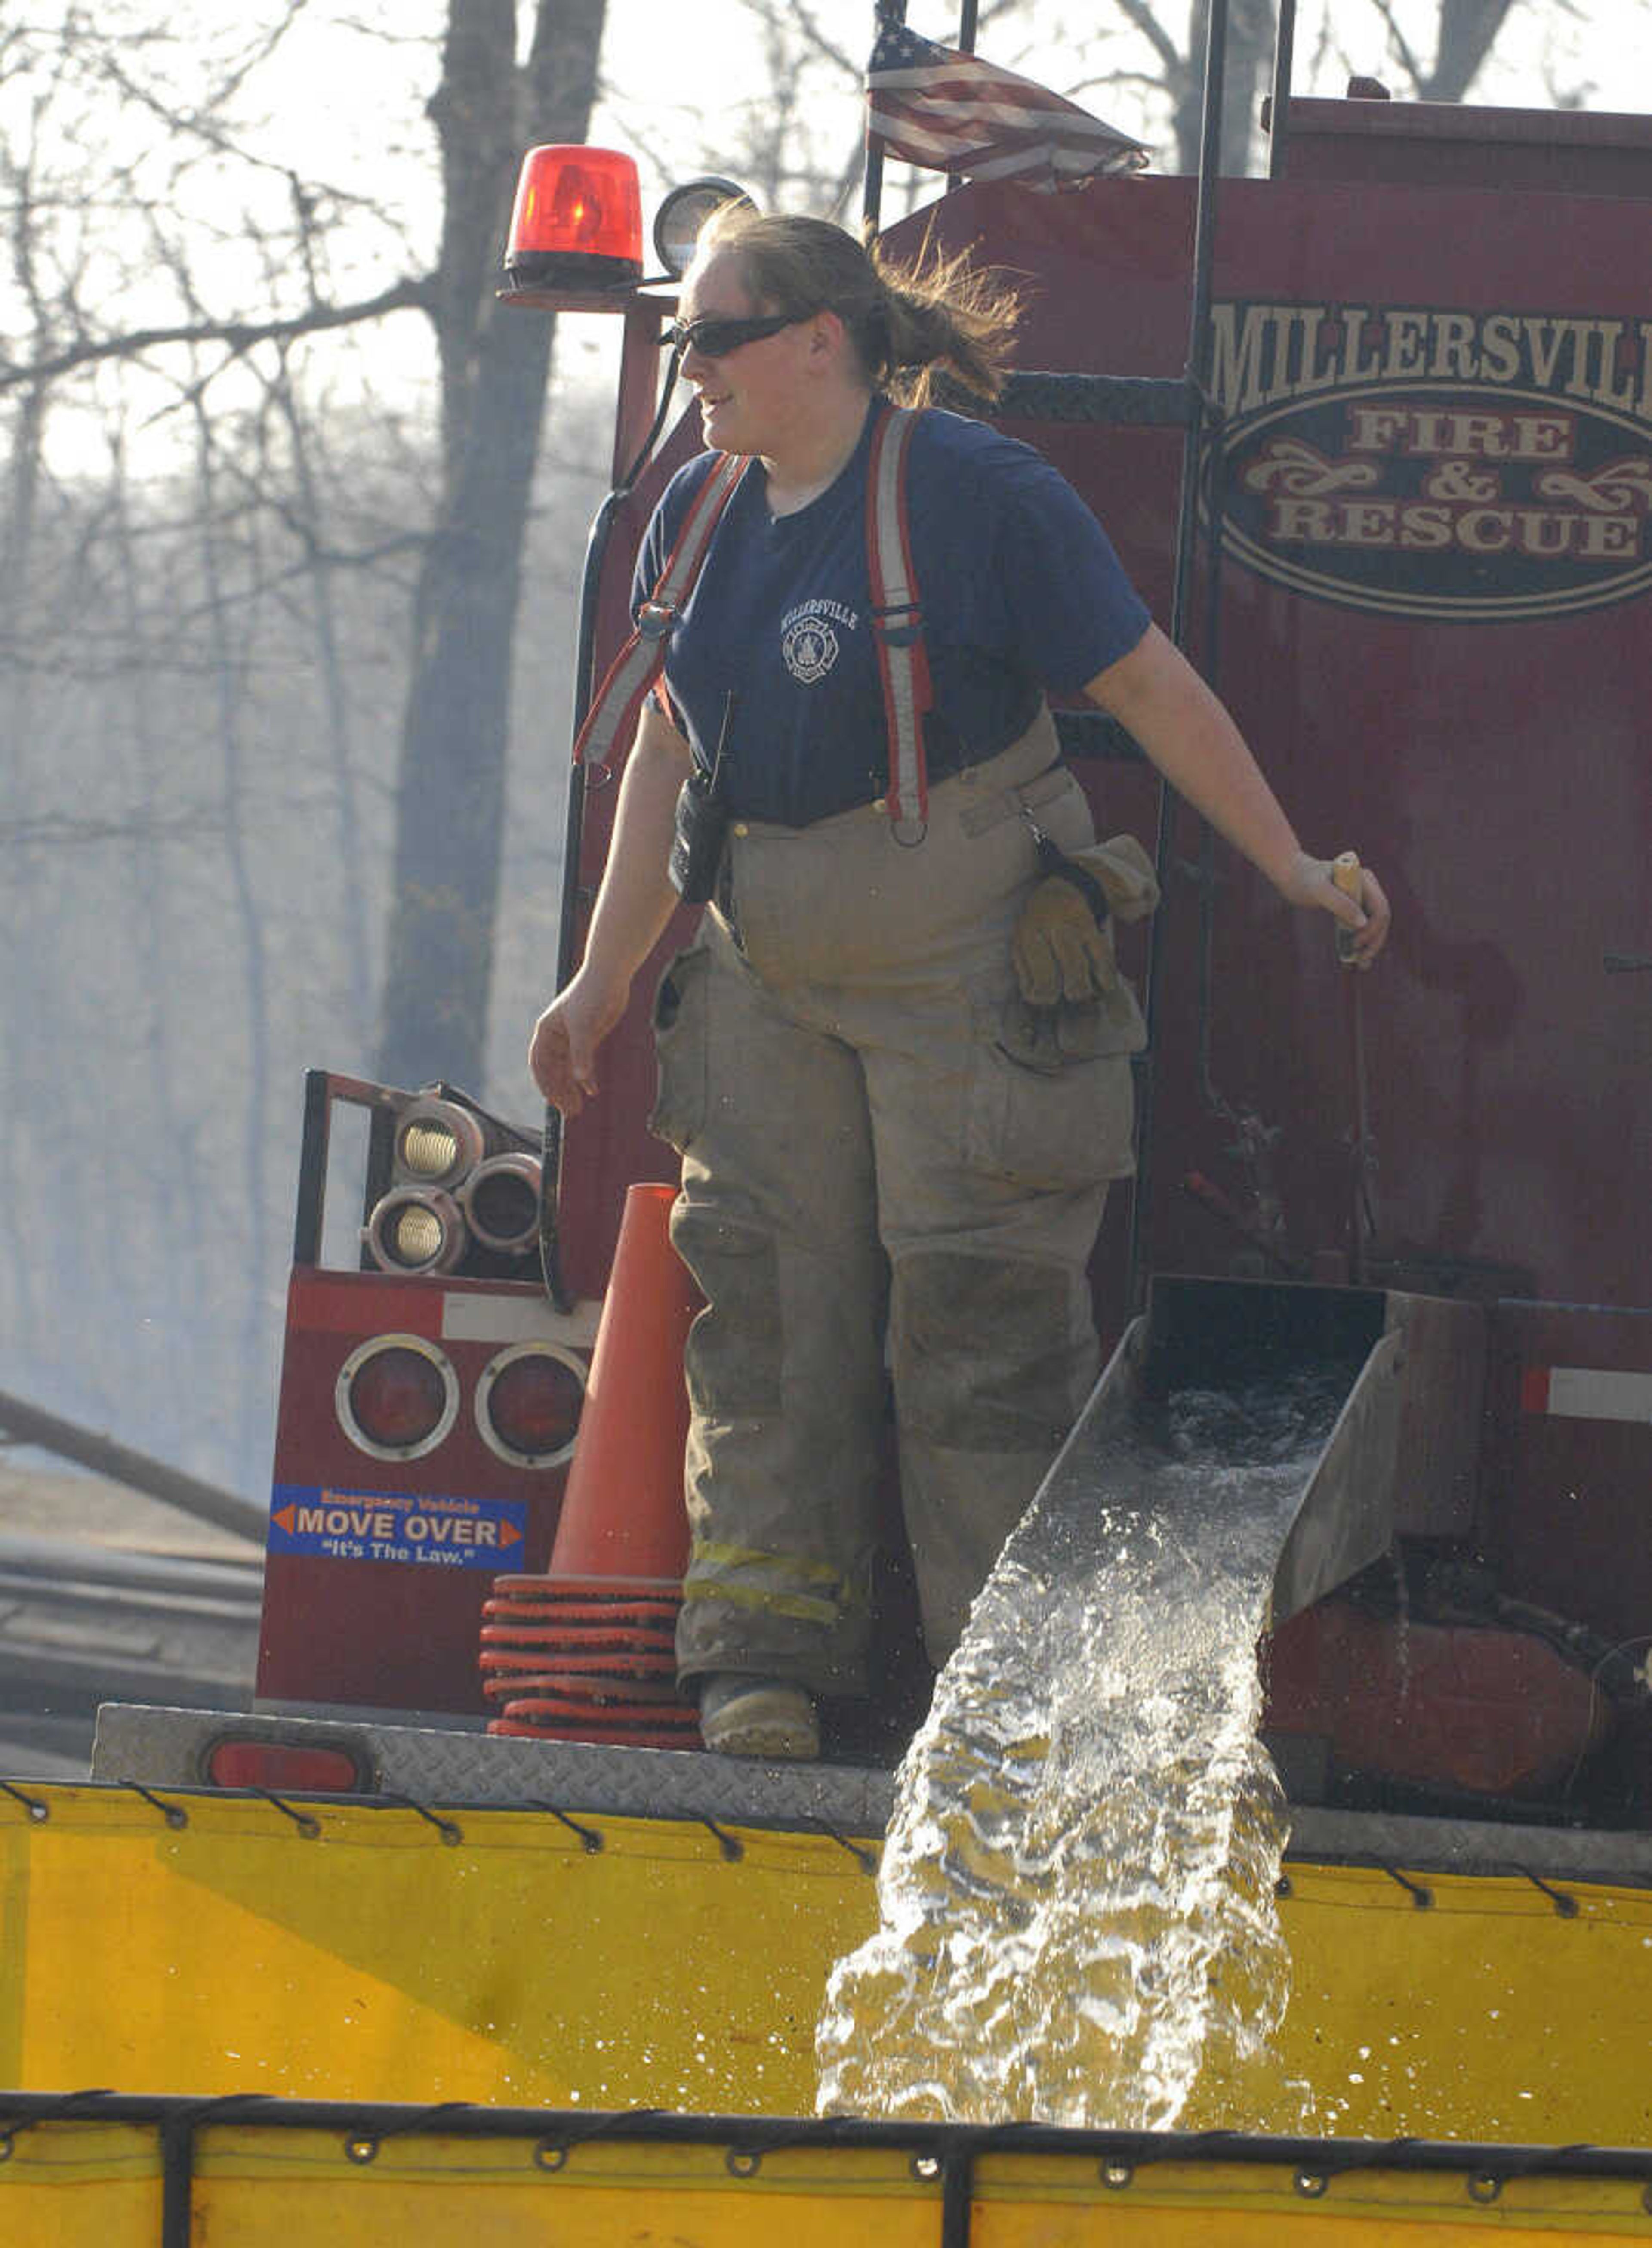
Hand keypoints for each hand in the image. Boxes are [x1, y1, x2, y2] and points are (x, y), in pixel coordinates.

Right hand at [527, 967, 630, 1114]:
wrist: (610, 976)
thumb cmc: (591, 996)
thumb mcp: (584, 1028)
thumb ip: (582, 1056)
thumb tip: (581, 1083)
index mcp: (547, 1031)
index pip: (539, 1063)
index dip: (545, 1083)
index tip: (553, 1102)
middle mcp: (556, 1036)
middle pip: (553, 1069)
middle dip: (559, 1090)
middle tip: (570, 1112)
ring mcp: (572, 1037)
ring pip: (568, 1068)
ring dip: (571, 1088)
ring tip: (577, 1108)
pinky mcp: (589, 1038)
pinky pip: (583, 1063)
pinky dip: (586, 1077)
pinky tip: (591, 1090)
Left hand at [1011, 876, 1115, 1004]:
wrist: (1058, 890)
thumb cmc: (1036, 926)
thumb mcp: (1021, 941)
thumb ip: (1025, 970)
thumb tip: (1032, 997)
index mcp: (1028, 933)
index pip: (1040, 969)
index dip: (1045, 991)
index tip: (1048, 1000)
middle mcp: (1050, 925)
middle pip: (1068, 964)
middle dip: (1073, 987)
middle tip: (1073, 997)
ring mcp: (1072, 922)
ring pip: (1084, 958)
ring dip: (1087, 983)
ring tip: (1087, 995)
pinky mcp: (1089, 922)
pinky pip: (1101, 950)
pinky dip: (1106, 970)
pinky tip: (1107, 985)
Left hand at [1276, 851, 1391, 968]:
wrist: (1291, 874)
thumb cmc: (1303, 879)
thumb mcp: (1319, 891)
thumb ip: (1340, 904)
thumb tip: (1363, 923)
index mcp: (1365, 880)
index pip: (1380, 909)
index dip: (1372, 929)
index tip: (1355, 945)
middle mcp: (1367, 888)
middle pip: (1380, 919)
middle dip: (1374, 941)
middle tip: (1362, 962)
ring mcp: (1361, 897)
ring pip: (1372, 924)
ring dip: (1370, 944)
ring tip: (1361, 965)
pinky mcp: (1351, 906)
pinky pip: (1361, 925)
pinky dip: (1359, 941)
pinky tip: (1354, 956)